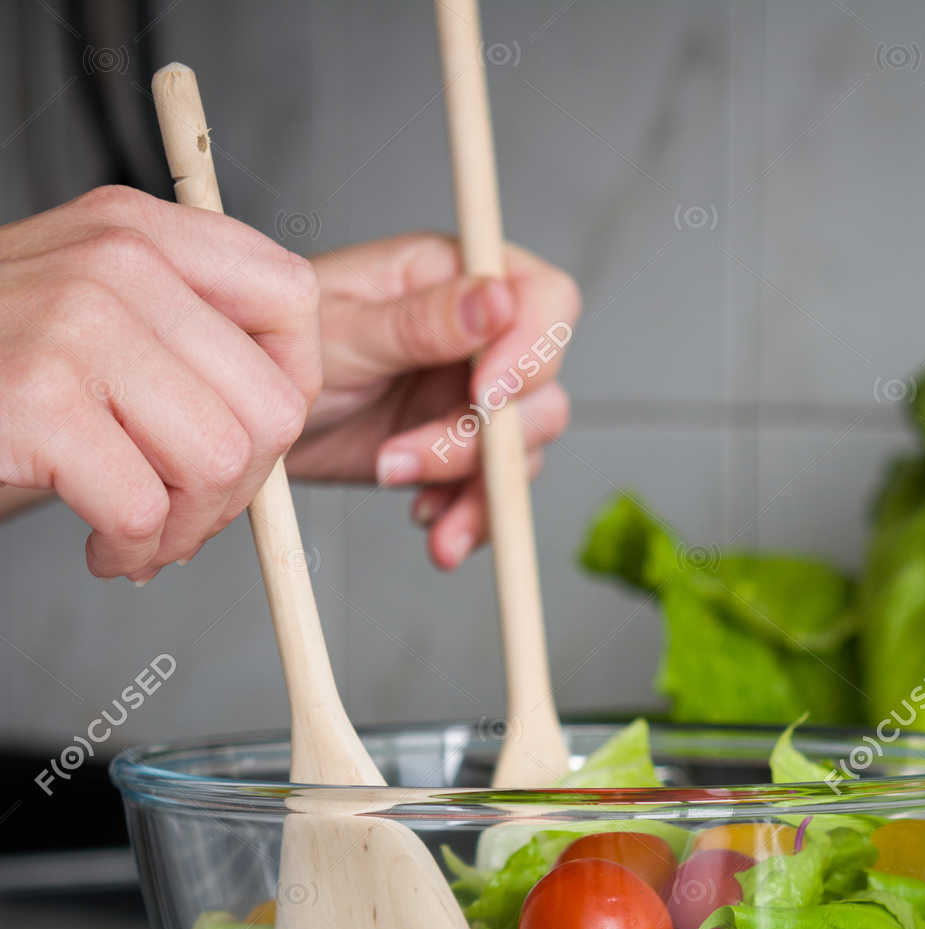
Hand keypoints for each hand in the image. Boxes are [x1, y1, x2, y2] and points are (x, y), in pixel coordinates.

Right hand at [0, 185, 320, 580]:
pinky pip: (147, 511)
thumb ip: (181, 337)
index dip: (292, 389)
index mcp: (141, 231)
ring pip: (220, 464)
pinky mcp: (39, 400)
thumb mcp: (88, 307)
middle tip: (186, 514)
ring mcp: (78, 326)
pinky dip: (133, 550)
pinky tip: (103, 543)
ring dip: (186, 530)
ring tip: (141, 533)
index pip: (291, 299)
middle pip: (271, 406)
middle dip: (239, 491)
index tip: (252, 440)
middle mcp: (118, 263)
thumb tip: (274, 426)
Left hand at [287, 234, 579, 567]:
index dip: (531, 349)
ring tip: (397, 486)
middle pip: (542, 390)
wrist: (248, 422)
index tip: (484, 393)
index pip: (545, 301)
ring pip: (523, 452)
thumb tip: (497, 298)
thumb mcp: (343, 329)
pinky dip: (467, 518)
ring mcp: (470, 401)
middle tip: (410, 456)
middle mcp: (477, 339)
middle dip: (486, 437)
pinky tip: (429, 523)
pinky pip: (492, 495)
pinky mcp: (457, 456)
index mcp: (455, 279)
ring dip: (474, 487)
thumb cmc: (279, 348)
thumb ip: (422, 321)